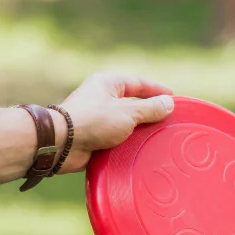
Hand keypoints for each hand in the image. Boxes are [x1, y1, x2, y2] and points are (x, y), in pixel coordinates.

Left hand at [55, 73, 173, 173]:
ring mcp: (95, 118)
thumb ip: (150, 108)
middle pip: (131, 103)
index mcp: (107, 83)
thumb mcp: (128, 113)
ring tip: (156, 138)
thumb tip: (168, 103)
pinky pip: (114, 138)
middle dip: (148, 112)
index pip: (137, 83)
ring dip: (137, 130)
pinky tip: (139, 151)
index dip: (156, 90)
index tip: (172, 98)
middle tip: (167, 120)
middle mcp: (100, 98)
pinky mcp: (92, 137)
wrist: (62, 144)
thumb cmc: (94, 121)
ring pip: (123, 122)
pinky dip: (126, 144)